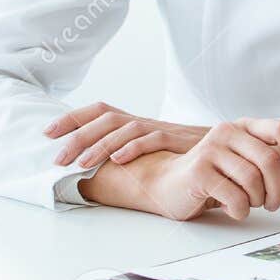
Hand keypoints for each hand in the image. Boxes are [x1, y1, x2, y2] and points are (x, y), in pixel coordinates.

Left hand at [44, 102, 207, 170]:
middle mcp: (146, 122)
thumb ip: (130, 153)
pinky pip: (153, 139)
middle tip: (56, 157)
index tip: (47, 131)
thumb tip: (93, 168)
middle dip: (78, 136)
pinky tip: (118, 161)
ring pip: (125, 128)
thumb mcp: (155, 151)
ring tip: (80, 164)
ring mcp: (163, 129)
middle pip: (106, 118)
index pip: (100, 110)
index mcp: (137, 123)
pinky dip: (133, 148)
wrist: (232, 147)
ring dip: (99, 145)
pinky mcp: (179, 140)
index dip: (73, 118)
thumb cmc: (188, 154)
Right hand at [144, 118, 279, 221]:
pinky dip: (240, 210)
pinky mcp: (199, 171)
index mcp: (245, 126)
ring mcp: (211, 148)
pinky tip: (232, 208)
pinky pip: (235, 196)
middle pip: (271, 160)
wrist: (168, 184)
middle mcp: (228, 131)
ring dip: (257, 201)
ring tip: (248, 204)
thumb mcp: (245, 163)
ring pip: (254, 180)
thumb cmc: (214, 177)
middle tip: (274, 203)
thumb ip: (271, 163)